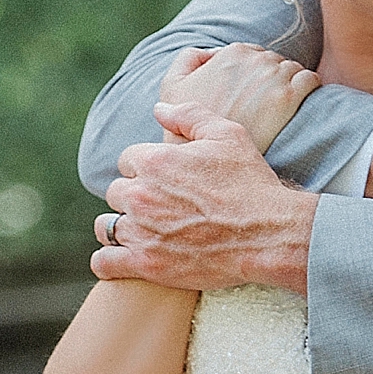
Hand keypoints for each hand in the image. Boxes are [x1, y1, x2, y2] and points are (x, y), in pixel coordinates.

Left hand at [93, 102, 317, 292]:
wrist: (269, 235)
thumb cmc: (251, 184)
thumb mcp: (228, 135)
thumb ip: (188, 115)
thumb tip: (158, 108)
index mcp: (155, 161)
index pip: (127, 160)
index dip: (145, 168)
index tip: (163, 180)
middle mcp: (141, 195)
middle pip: (115, 192)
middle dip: (133, 197)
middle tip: (158, 207)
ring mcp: (141, 232)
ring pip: (105, 227)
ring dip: (120, 227)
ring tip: (141, 232)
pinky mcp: (146, 265)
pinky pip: (104, 262)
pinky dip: (108, 261)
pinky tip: (122, 259)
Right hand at [157, 44, 320, 153]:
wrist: (212, 162)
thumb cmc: (190, 129)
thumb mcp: (172, 87)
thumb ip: (188, 60)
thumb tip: (211, 52)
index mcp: (229, 53)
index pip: (251, 53)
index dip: (250, 73)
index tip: (250, 92)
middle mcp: (254, 59)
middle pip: (273, 59)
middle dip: (271, 77)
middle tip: (265, 103)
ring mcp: (275, 76)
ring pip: (293, 68)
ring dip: (290, 83)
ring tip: (283, 107)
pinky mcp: (292, 96)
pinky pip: (310, 80)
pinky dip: (309, 88)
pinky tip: (301, 104)